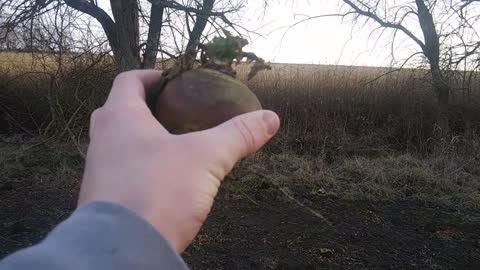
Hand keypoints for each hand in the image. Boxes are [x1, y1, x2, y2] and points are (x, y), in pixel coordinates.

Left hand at [78, 70, 279, 252]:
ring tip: (174, 143)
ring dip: (143, 137)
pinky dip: (140, 164)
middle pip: (120, 110)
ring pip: (119, 142)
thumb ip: (237, 135)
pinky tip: (164, 177)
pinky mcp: (103, 198)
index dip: (150, 75)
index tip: (170, 78)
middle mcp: (103, 140)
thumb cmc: (158, 190)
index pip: (129, 81)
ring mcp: (99, 170)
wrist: (123, 249)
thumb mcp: (206, 158)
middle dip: (147, 106)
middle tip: (174, 110)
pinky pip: (121, 169)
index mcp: (120, 118)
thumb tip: (271, 118)